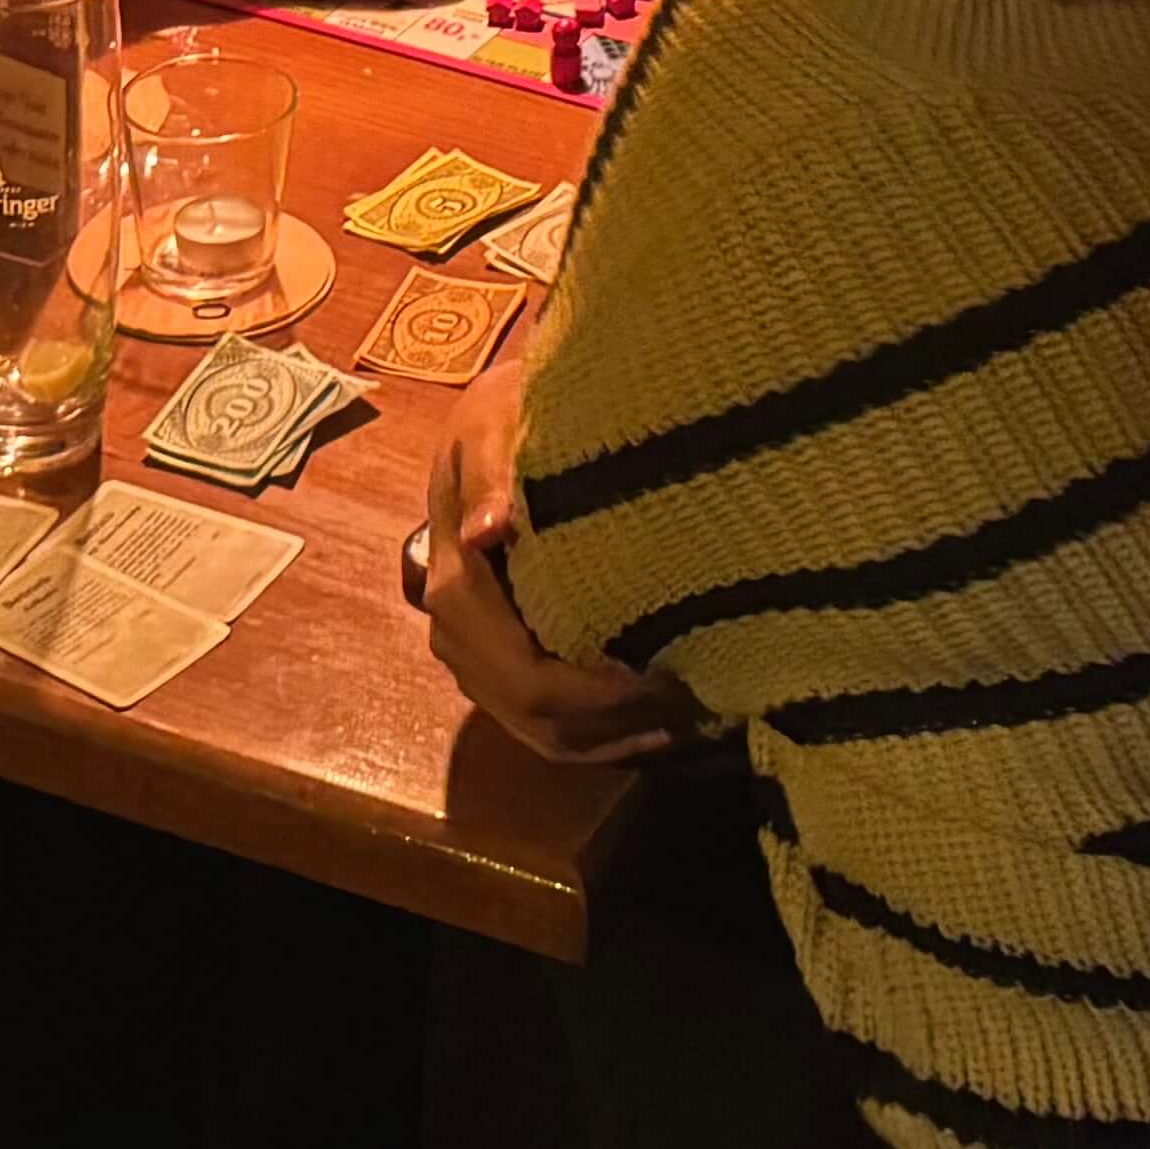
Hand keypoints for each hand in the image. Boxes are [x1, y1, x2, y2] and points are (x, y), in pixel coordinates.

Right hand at [425, 390, 704, 764]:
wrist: (497, 416)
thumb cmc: (505, 414)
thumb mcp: (494, 420)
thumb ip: (493, 473)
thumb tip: (486, 531)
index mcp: (455, 585)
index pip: (522, 671)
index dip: (594, 691)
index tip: (663, 675)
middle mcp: (458, 636)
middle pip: (533, 713)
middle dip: (616, 718)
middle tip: (695, 702)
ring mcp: (480, 657)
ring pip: (544, 732)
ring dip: (617, 735)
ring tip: (689, 719)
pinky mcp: (507, 661)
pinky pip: (551, 725)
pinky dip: (606, 734)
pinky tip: (662, 722)